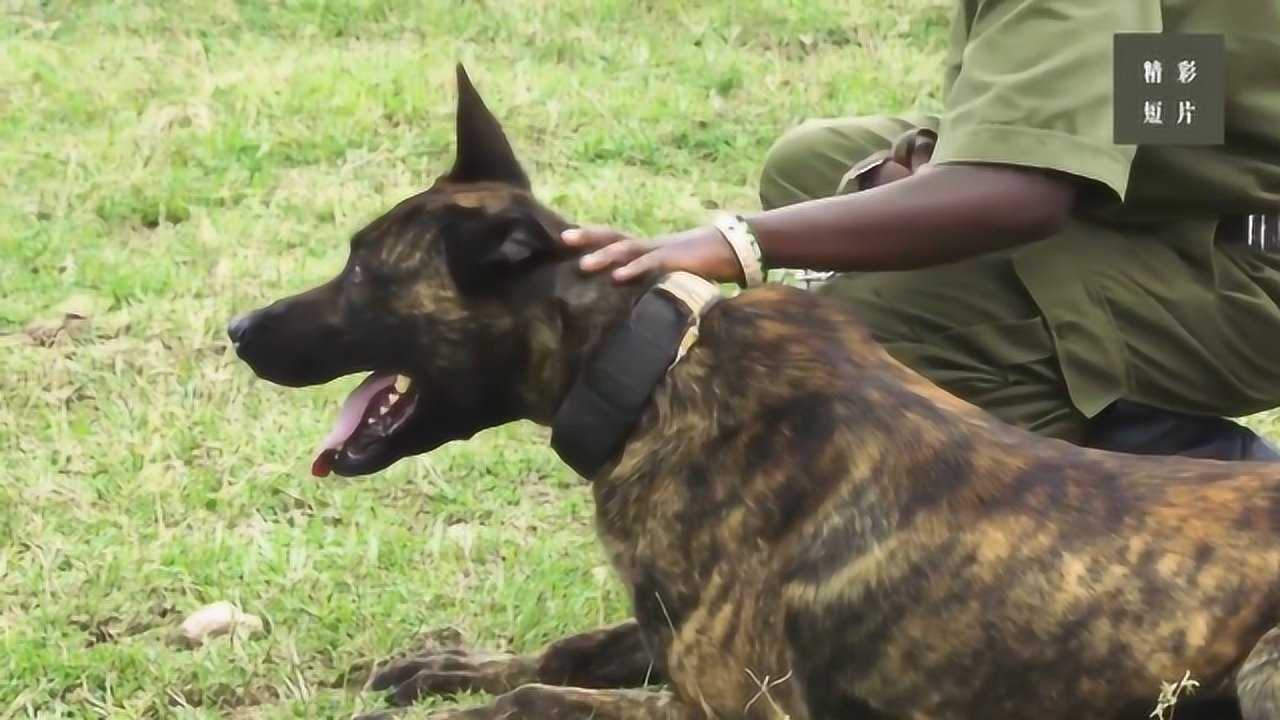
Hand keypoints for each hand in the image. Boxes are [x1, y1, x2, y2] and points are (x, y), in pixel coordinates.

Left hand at [560, 225, 743, 284]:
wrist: (737, 248)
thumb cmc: (705, 264)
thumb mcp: (673, 273)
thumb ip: (652, 280)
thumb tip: (630, 293)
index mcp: (648, 248)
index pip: (614, 238)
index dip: (591, 238)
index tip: (566, 238)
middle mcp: (650, 245)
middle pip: (614, 236)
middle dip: (588, 237)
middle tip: (563, 238)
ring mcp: (662, 250)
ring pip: (628, 248)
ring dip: (605, 255)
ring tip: (583, 264)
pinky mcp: (676, 261)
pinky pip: (651, 264)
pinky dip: (633, 269)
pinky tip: (617, 277)